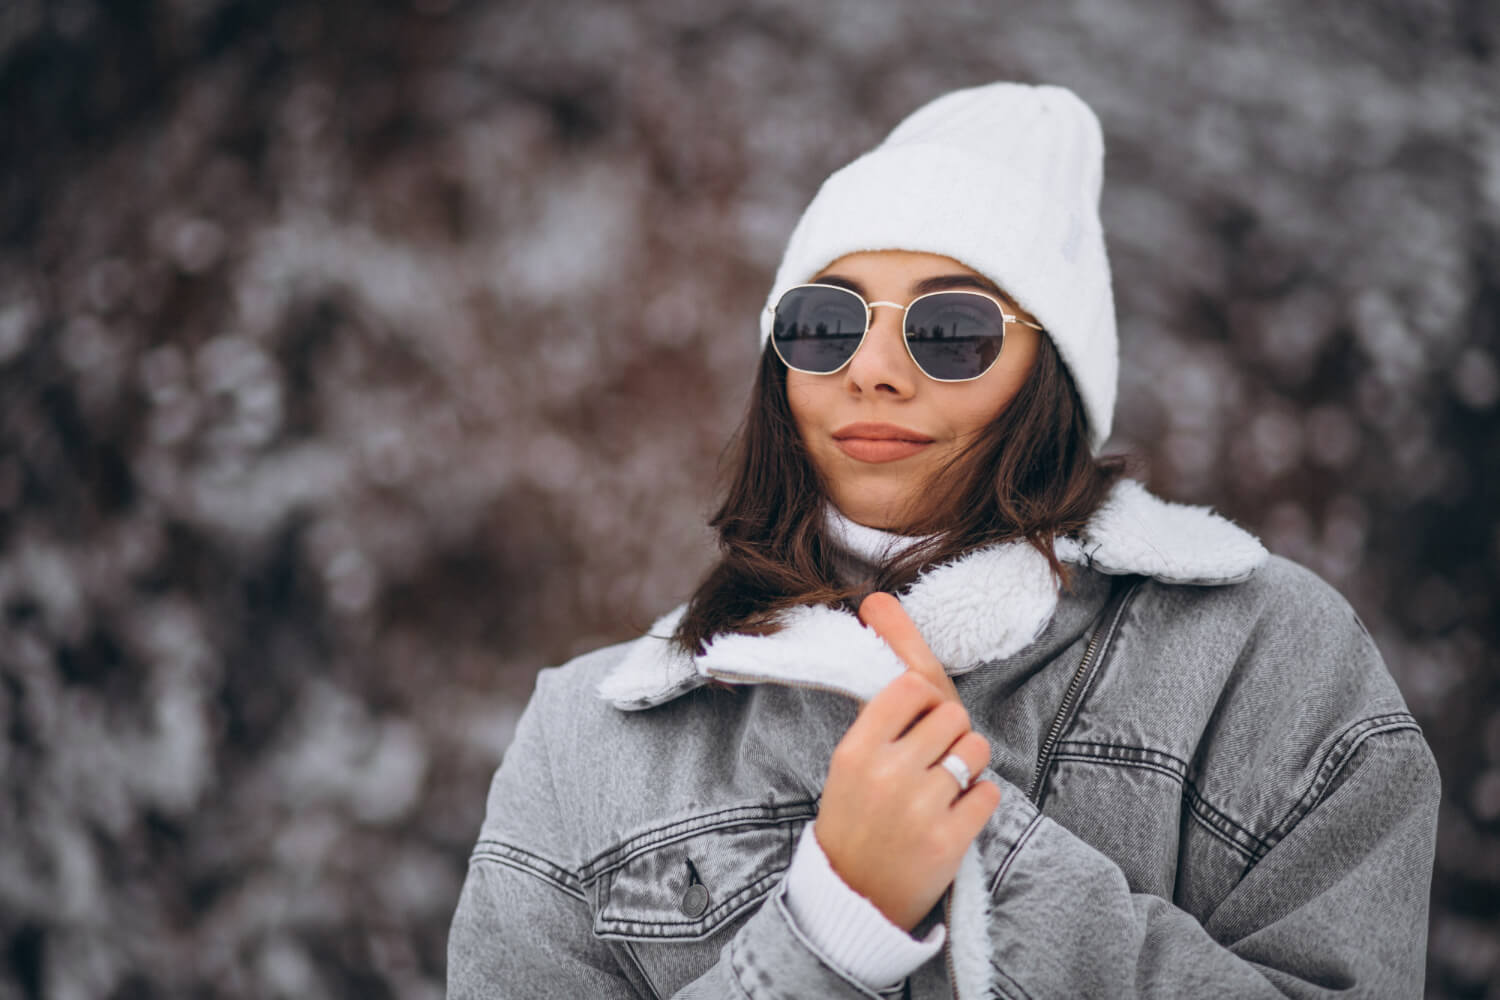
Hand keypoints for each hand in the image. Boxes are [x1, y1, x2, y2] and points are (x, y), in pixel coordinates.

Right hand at [813, 593, 1001, 931]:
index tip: (917, 718)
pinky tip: (953, 817)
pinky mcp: (950, 842)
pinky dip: (978, 802)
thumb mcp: (854, 757)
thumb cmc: (856, 816)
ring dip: (968, 764)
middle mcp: (886, 775)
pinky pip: (989, 792)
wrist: (852, 900)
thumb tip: (879, 600)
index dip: (925, 696)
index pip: (912, 683)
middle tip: (931, 761)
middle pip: (953, 715)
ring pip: (977, 748)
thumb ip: (883, 697)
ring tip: (942, 788)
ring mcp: (919, 809)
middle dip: (951, 732)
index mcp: (856, 750)